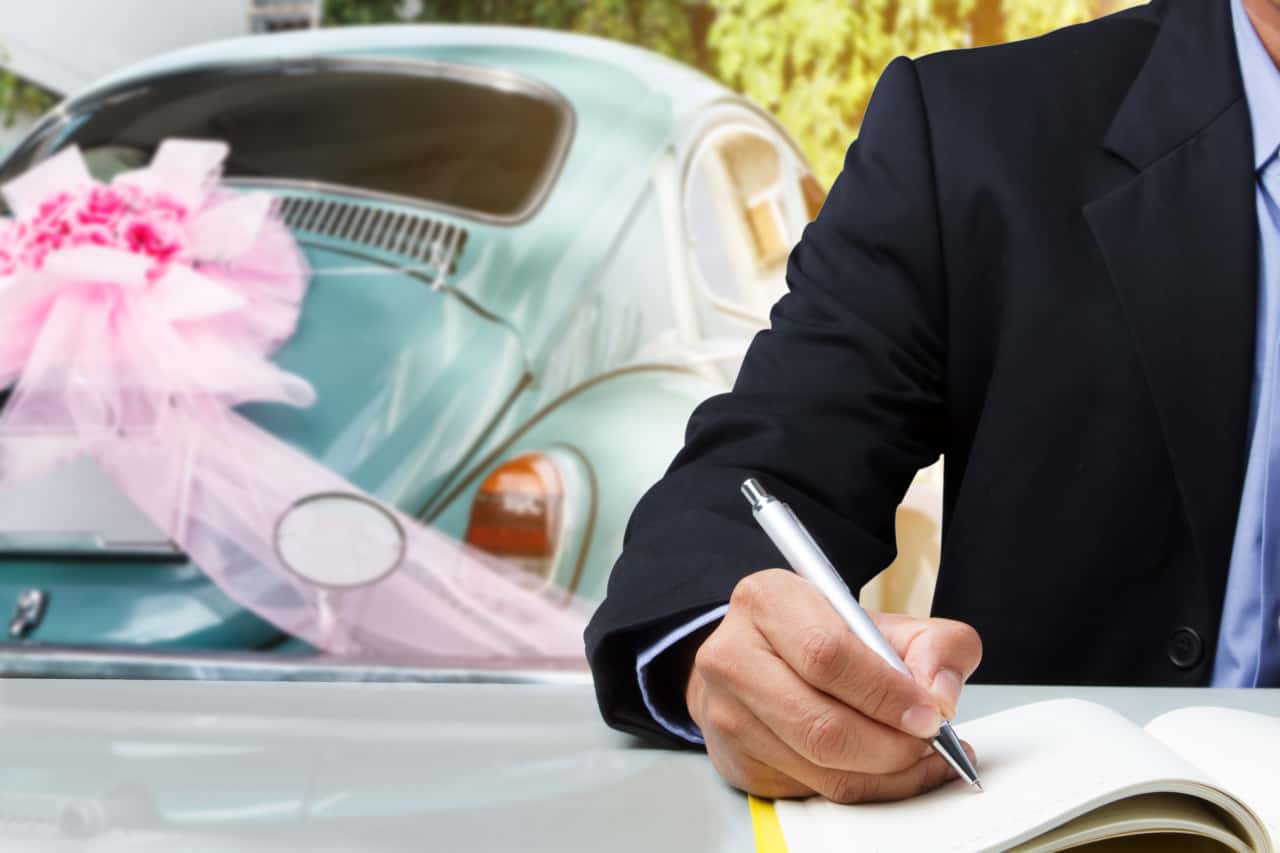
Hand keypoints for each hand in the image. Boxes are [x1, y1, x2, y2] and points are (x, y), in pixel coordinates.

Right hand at [685, 569, 981, 802]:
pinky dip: (865, 788)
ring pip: (821, 767)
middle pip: (821, 724)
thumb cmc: (817, 637)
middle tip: (931, 743)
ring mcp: (728, 714)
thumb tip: (940, 693)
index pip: (827, 655)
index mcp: (768, 602)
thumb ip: (932, 643)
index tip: (930, 713)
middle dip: (892, 746)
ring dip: (886, 773)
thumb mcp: (880, 619)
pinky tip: (885, 769)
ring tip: (920, 757)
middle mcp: (734, 656)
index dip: (886, 693)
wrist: (756, 660)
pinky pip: (814, 791)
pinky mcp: (738, 762)